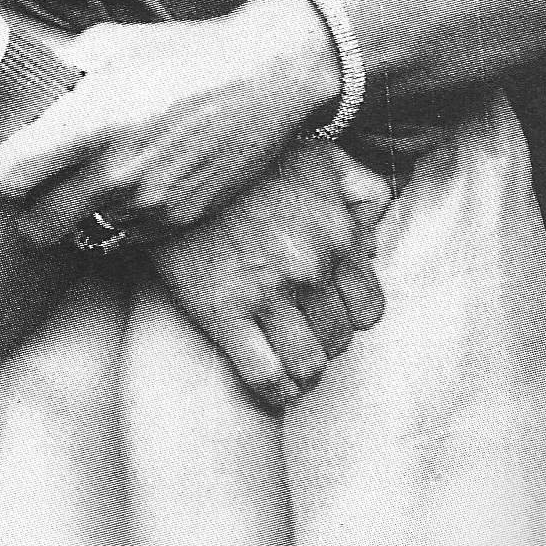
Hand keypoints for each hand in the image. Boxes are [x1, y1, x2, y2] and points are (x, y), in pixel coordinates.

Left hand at [0, 1, 334, 241]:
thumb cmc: (185, 53)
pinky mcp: (174, 221)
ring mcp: (147, 203)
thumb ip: (61, 67)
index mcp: (93, 122)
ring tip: (81, 177)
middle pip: (34, 224)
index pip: (9, 176)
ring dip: (69, 212)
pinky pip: (120, 234)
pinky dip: (112, 216)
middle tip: (28, 181)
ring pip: (78, 232)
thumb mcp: (112, 44)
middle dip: (22, 207)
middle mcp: (116, 172)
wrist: (264, 78)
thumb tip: (16, 73)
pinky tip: (123, 182)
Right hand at [149, 142, 389, 407]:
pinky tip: (270, 386)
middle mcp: (311, 265)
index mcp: (337, 231)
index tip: (328, 314)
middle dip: (323, 341)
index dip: (348, 317)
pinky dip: (275, 391)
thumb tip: (375, 233)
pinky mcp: (224, 311)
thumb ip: (360, 187)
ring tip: (287, 363)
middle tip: (301, 334)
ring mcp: (268, 291)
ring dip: (301, 370)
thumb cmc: (245, 160)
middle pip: (338, 339)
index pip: (367, 309)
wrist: (170, 163)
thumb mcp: (317, 154)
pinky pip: (267, 376)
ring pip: (309, 364)